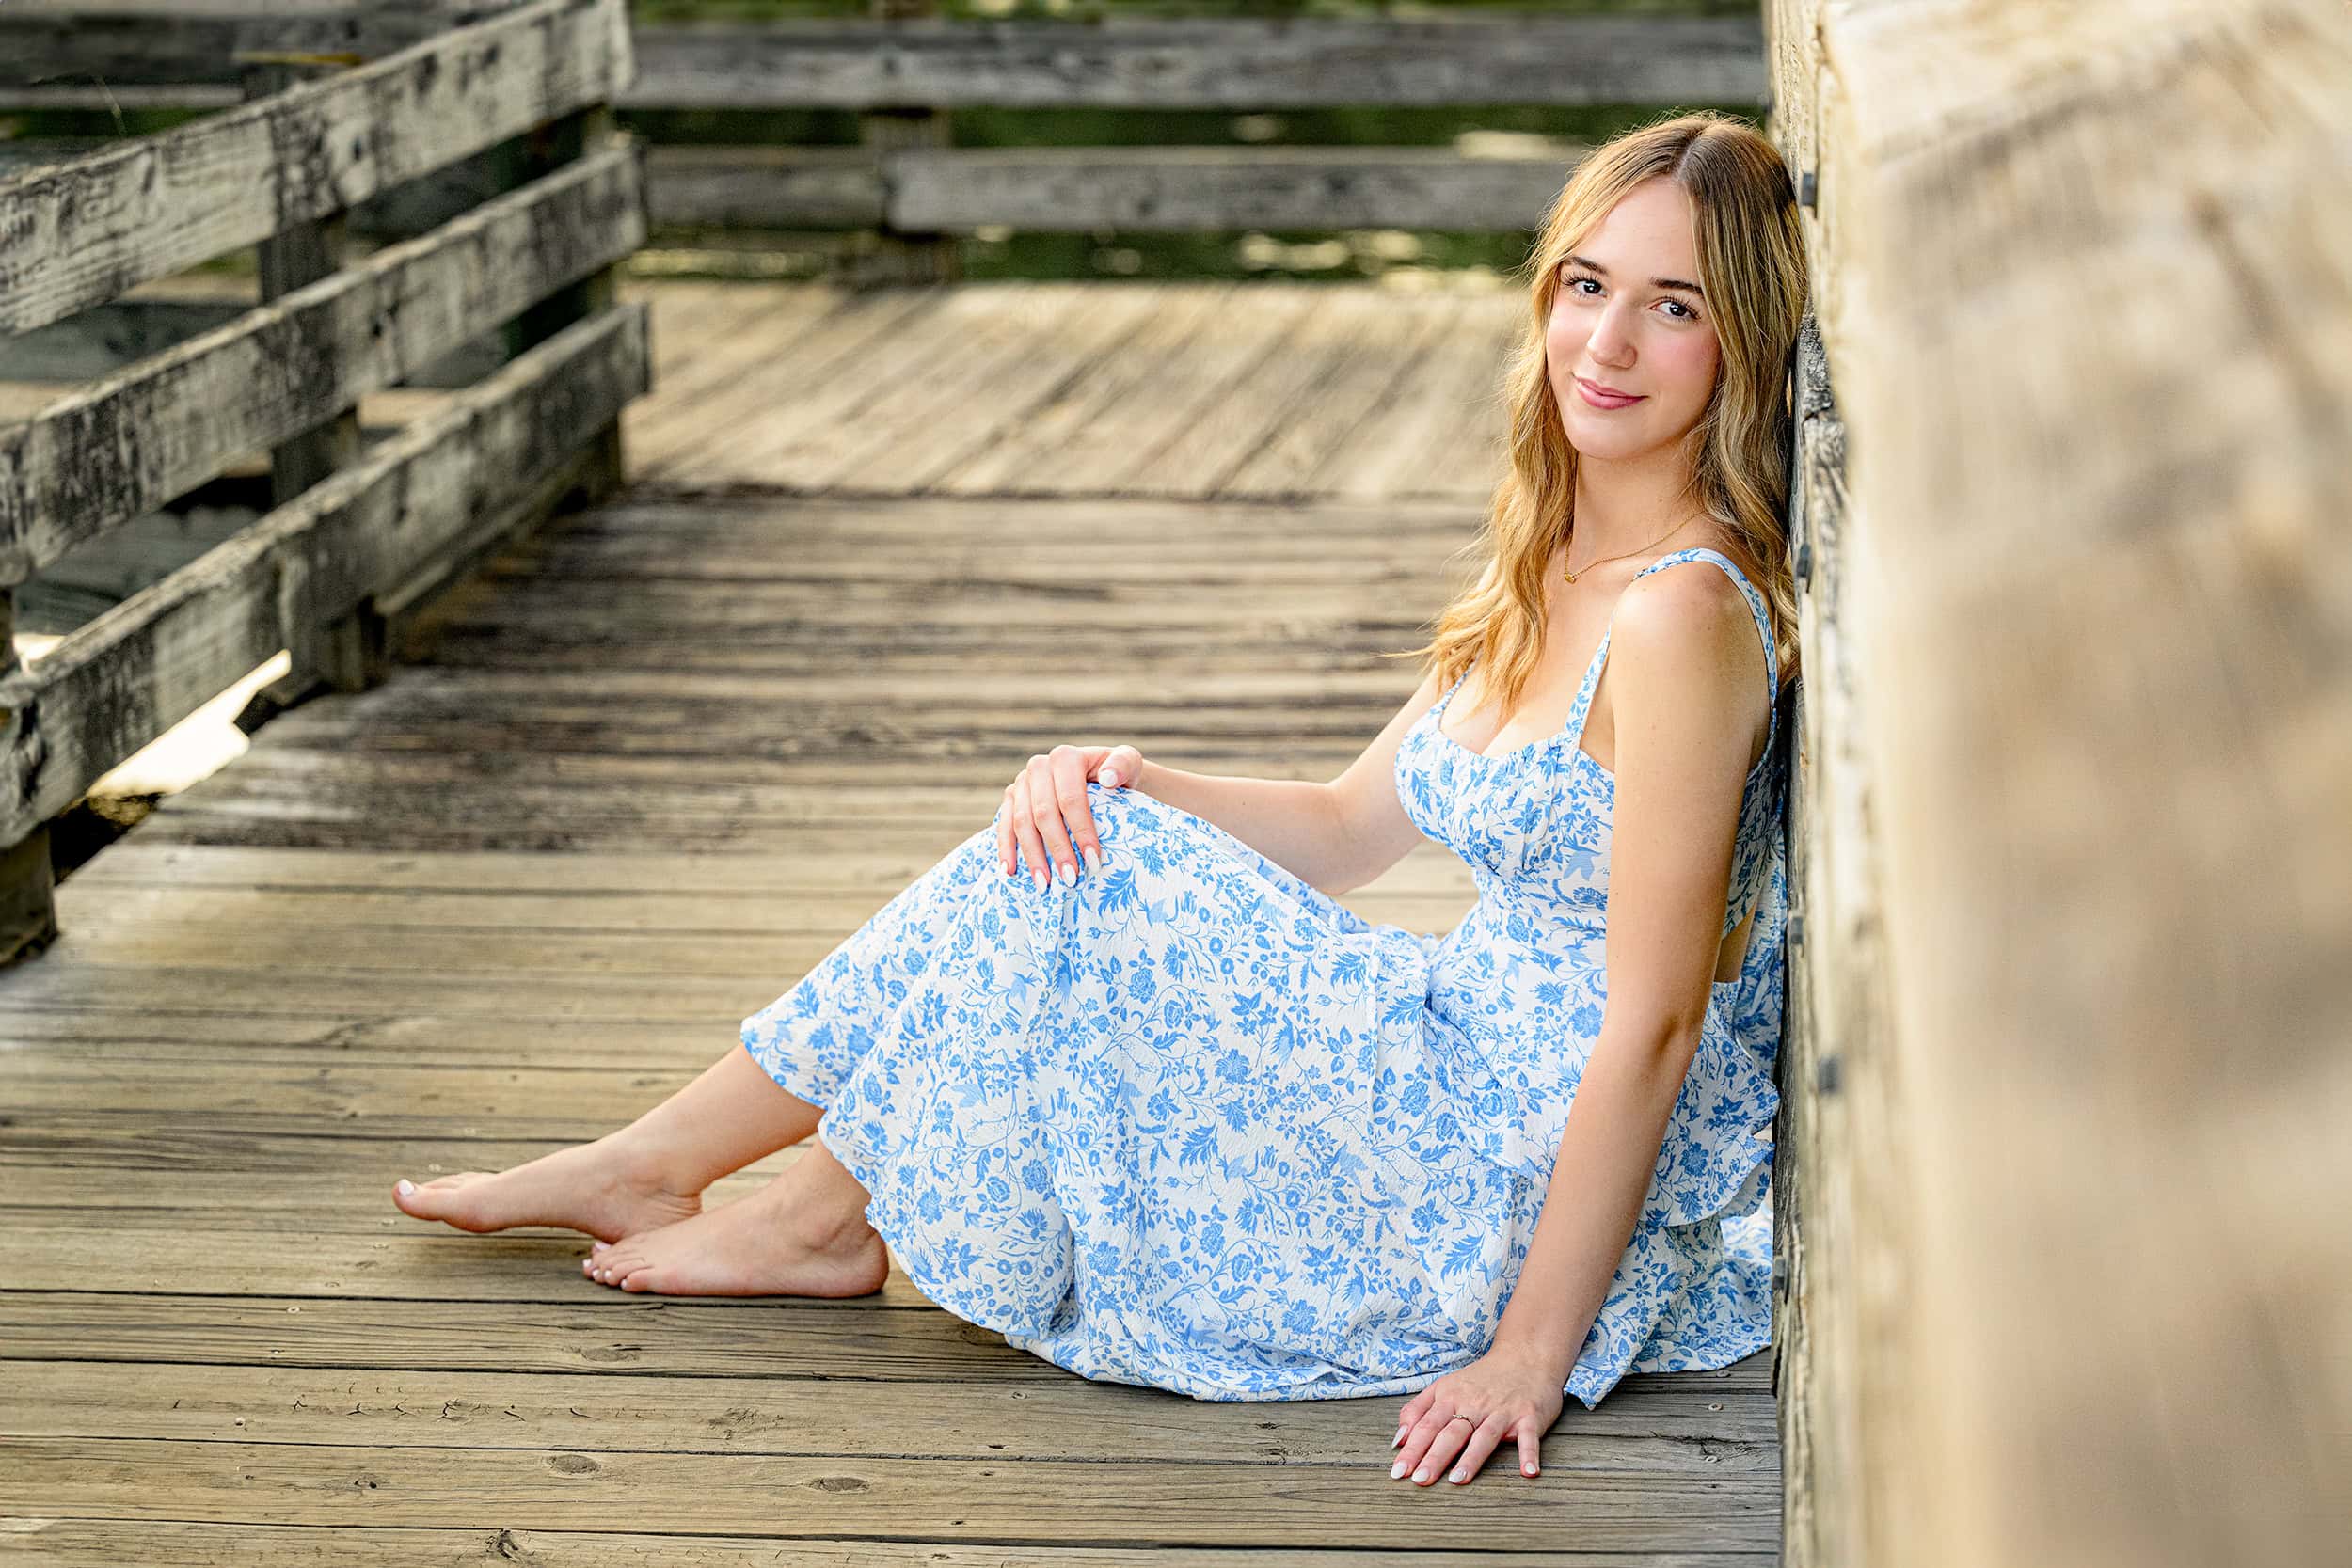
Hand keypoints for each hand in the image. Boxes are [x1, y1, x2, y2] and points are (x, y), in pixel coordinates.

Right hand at [997, 742, 1144, 890]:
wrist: (1102, 778)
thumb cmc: (1118, 776)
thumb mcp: (1129, 764)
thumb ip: (1124, 764)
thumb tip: (1107, 779)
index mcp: (1065, 758)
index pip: (1071, 799)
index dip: (1081, 831)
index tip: (1094, 861)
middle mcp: (1039, 767)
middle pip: (1043, 813)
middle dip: (1057, 849)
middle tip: (1071, 879)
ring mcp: (1021, 782)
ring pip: (1021, 822)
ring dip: (1032, 856)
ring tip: (1044, 885)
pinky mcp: (1011, 798)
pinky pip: (1003, 825)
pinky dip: (1005, 849)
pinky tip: (1011, 872)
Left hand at [1387, 1345, 1563, 1487]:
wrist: (1525, 1356)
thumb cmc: (1481, 1379)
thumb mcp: (1444, 1387)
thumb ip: (1418, 1410)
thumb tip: (1398, 1440)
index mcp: (1450, 1396)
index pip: (1426, 1425)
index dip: (1412, 1448)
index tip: (1398, 1471)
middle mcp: (1474, 1403)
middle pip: (1451, 1432)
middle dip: (1434, 1456)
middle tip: (1419, 1480)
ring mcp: (1502, 1411)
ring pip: (1484, 1436)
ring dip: (1471, 1458)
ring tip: (1457, 1479)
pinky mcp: (1529, 1416)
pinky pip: (1528, 1437)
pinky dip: (1529, 1454)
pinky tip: (1528, 1472)